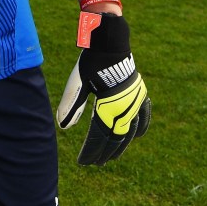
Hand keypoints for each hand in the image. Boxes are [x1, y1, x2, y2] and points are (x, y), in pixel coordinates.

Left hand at [57, 12, 150, 164]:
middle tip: (96, 163)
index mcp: (110, 106)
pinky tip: (136, 135)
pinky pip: (143, 115)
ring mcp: (135, 101)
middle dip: (105, 152)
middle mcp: (126, 107)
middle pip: (116, 137)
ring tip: (113, 155)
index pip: (100, 136)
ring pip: (130, 130)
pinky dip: (139, 127)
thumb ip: (71, 104)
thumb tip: (63, 127)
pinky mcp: (139, 94)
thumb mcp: (77, 82)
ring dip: (121, 144)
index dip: (92, 151)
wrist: (111, 42)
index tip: (83, 162)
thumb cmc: (91, 61)